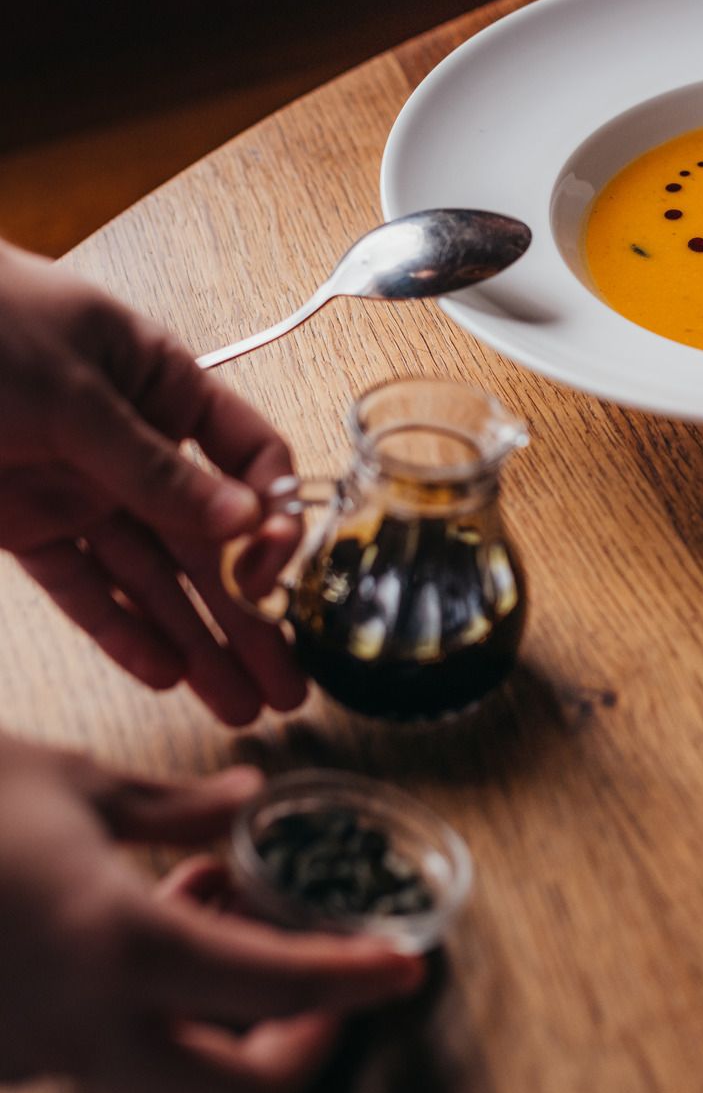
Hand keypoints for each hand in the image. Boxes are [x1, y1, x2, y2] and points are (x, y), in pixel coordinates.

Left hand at [0, 241, 304, 723]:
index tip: (262, 572)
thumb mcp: (73, 391)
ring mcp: (78, 488)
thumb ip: (154, 467)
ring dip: (195, 641)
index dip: (267, 519)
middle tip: (286, 685)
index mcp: (161, 385)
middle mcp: (131, 444)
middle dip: (247, 616)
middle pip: (207, 540)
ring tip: (238, 707)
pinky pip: (82, 585)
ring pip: (150, 577)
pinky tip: (164, 674)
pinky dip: (119, 630)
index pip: (249, 459)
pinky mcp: (24, 525)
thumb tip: (244, 520)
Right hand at [0, 737, 423, 1092]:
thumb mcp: (68, 785)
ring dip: (219, 1013)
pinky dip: (147, 1004)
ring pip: (168, 1072)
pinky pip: (104, 1051)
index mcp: (121, 947)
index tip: (406, 968)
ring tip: (215, 896)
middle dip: (302, 1049)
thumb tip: (246, 798)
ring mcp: (36, 1061)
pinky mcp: (3, 1062)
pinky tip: (134, 916)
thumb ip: (174, 807)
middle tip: (328, 987)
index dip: (356, 977)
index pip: (278, 987)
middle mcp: (86, 1030)